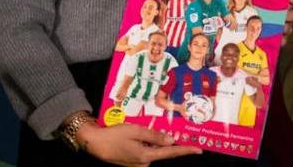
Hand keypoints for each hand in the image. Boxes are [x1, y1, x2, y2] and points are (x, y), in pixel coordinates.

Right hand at [79, 122, 200, 166]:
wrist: (93, 143)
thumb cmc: (113, 135)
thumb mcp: (135, 131)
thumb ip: (154, 136)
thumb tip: (171, 140)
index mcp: (146, 156)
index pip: (171, 153)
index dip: (186, 150)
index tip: (199, 149)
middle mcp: (144, 163)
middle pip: (162, 151)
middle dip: (167, 141)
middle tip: (171, 130)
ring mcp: (137, 164)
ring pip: (152, 150)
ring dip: (153, 140)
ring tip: (144, 129)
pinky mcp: (131, 161)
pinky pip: (144, 151)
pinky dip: (145, 143)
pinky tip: (138, 134)